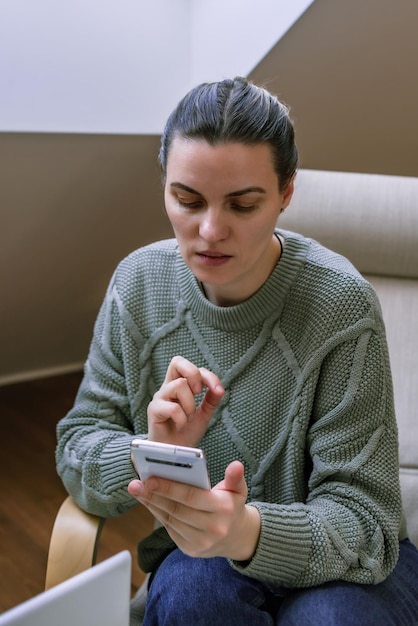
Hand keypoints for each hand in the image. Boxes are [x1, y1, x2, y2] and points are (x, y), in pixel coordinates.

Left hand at [128, 461, 260, 560]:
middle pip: (176, 509)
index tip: (151, 479)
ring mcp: (200, 542)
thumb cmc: (232, 506)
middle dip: (154, 496)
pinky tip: (148, 501)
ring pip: (170, 519)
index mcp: (223, 510)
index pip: (192, 497)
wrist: (236, 538)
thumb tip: (236, 465)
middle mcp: (212, 528)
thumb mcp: (238, 490)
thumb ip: (235, 478)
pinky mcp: (190, 549)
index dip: (170, 488)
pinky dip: (157, 513)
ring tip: (138, 490)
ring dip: (151, 504)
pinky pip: (169, 528)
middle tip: (136, 484)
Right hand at [147, 356, 223, 446]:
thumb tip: (220, 389)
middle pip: (177, 361)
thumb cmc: (186, 431)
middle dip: (193, 374)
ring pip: (179, 385)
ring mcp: (160, 398)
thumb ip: (211, 399)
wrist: (175, 453)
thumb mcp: (204, 414)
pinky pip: (173, 408)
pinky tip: (180, 425)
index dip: (208, 376)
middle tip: (198, 393)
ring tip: (188, 417)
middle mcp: (168, 387)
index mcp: (180, 385)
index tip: (218, 390)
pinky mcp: (154, 410)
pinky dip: (182, 418)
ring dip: (190, 404)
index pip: (192, 368)